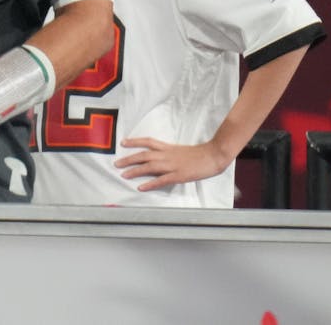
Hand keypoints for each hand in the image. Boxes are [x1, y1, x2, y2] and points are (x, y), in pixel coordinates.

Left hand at [114, 136, 231, 191]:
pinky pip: (161, 180)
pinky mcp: (178, 175)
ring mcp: (172, 165)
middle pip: (144, 155)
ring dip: (135, 171)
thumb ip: (170, 153)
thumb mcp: (181, 150)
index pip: (148, 142)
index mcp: (168, 148)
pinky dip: (150, 183)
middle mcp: (167, 155)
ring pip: (149, 167)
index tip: (123, 143)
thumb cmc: (200, 154)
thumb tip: (159, 157)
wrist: (213, 155)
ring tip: (124, 175)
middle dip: (129, 159)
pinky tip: (141, 187)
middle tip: (117, 164)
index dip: (135, 141)